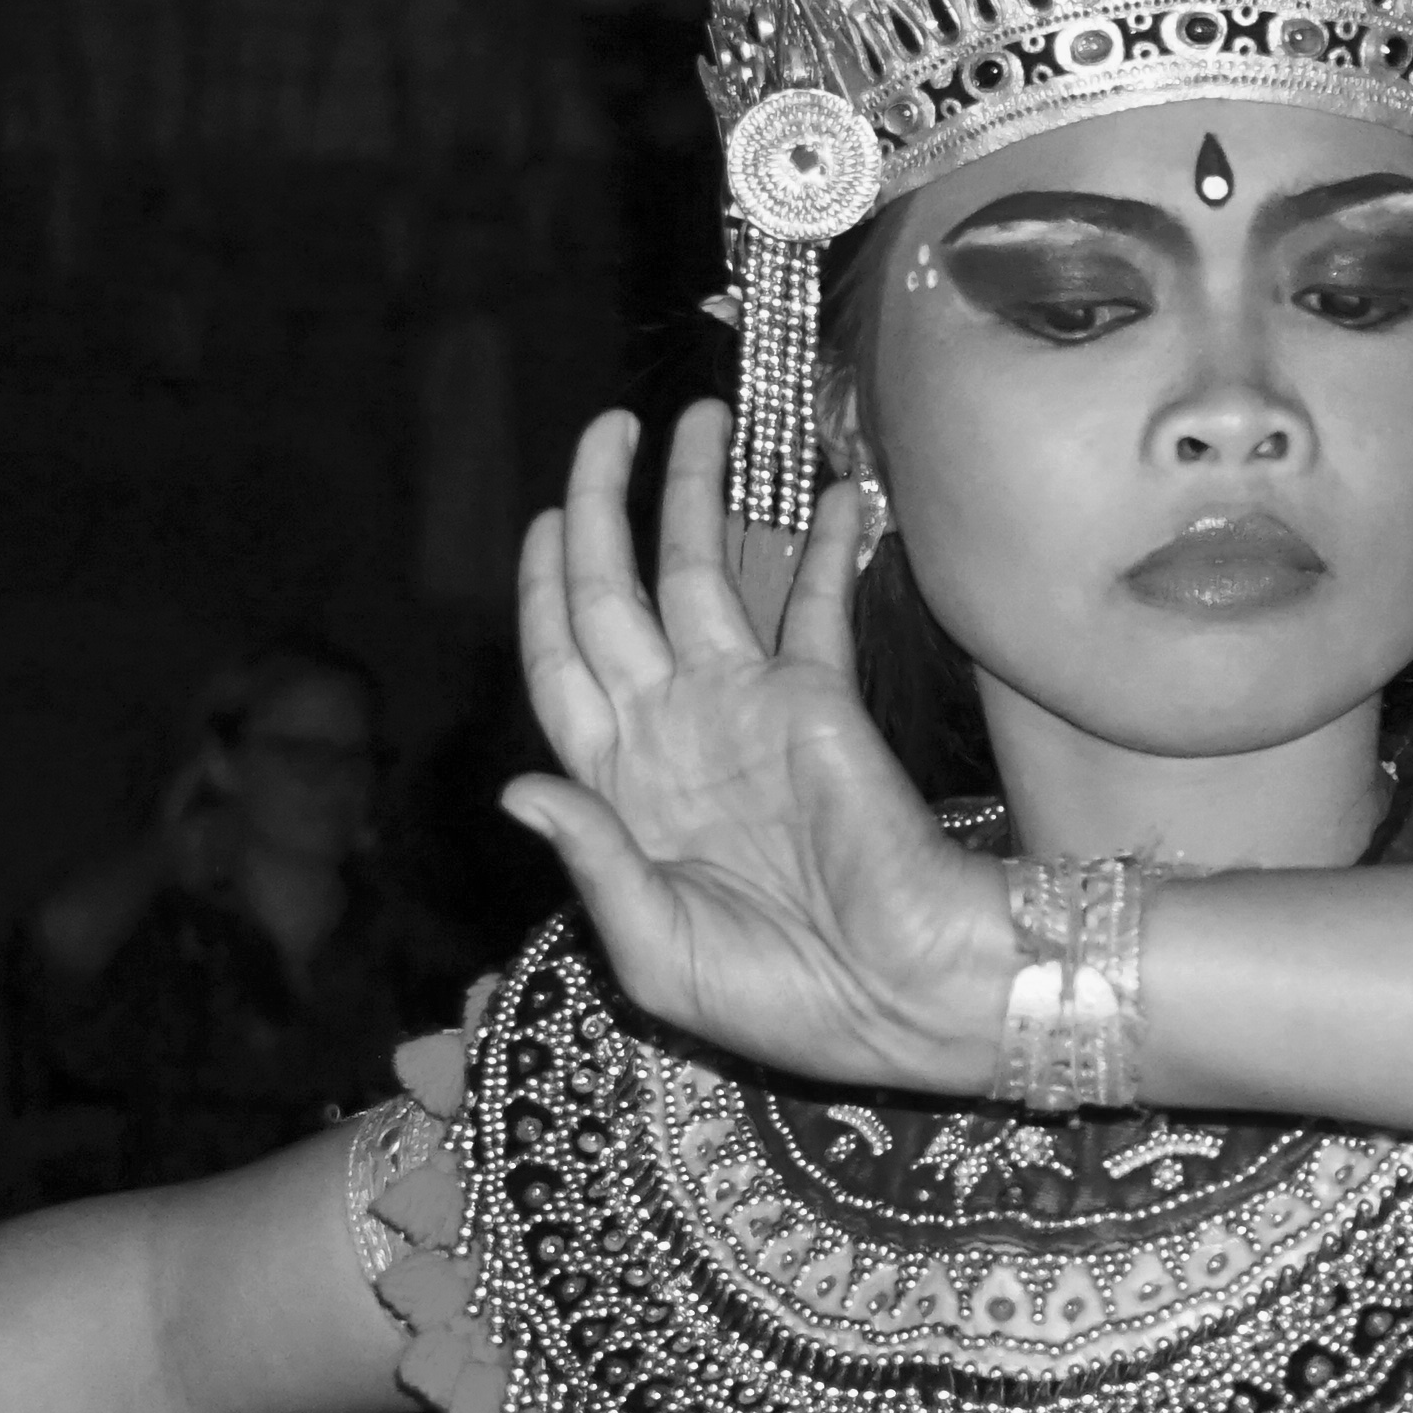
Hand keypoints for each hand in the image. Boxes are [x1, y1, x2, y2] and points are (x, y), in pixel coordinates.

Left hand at [500, 405, 1011, 1098]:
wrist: (897, 996)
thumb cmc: (771, 995)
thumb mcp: (652, 947)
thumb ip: (590, 858)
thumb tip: (516, 786)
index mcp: (614, 786)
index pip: (557, 661)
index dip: (541, 588)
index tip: (539, 515)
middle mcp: (670, 729)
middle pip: (612, 594)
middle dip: (598, 507)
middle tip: (607, 426)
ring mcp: (744, 707)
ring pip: (703, 575)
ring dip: (697, 495)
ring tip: (704, 415)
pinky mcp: (821, 701)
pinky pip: (813, 606)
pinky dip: (823, 549)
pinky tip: (837, 494)